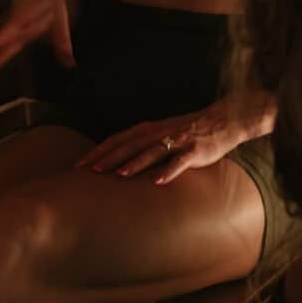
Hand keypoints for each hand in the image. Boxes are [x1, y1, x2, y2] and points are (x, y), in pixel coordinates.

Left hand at [75, 103, 241, 184]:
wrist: (222, 121)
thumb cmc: (187, 132)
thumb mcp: (160, 135)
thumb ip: (142, 145)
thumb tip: (117, 162)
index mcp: (147, 129)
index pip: (117, 140)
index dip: (99, 151)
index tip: (80, 164)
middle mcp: (158, 132)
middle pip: (129, 144)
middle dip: (109, 157)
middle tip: (90, 171)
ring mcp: (176, 140)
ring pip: (151, 151)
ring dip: (135, 162)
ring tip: (119, 174)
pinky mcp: (194, 150)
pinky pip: (180, 161)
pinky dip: (168, 170)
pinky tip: (158, 182)